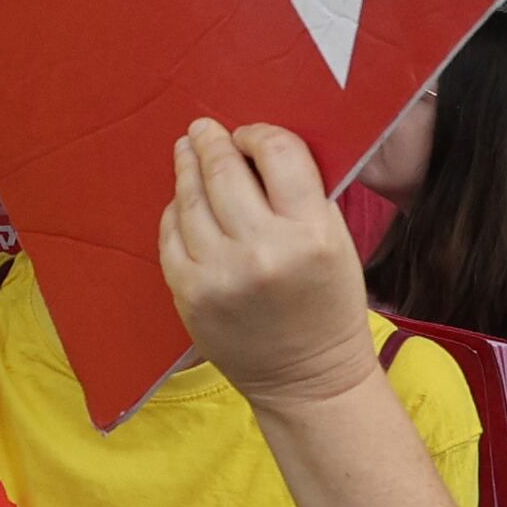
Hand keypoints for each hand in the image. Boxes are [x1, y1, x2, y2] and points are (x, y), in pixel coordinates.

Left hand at [160, 120, 379, 411]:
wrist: (309, 379)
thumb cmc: (327, 303)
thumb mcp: (336, 241)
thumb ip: (302, 194)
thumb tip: (257, 146)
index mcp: (310, 233)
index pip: (277, 152)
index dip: (258, 134)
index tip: (248, 134)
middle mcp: (262, 250)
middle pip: (223, 171)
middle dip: (211, 141)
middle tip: (203, 128)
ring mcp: (218, 273)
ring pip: (190, 198)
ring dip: (186, 167)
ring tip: (187, 150)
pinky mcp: (188, 293)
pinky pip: (170, 234)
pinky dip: (175, 211)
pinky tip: (183, 200)